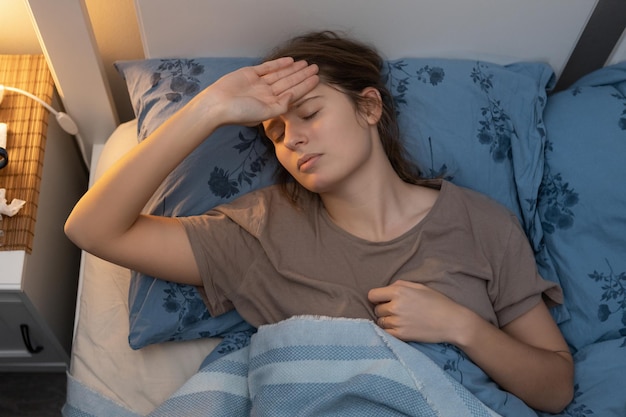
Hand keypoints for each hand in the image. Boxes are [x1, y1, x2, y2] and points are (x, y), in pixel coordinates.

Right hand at [203, 57, 318, 126]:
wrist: (218, 104)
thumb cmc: (240, 112)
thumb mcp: (265, 114)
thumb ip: (281, 106)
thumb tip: (293, 96)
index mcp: (271, 105)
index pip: (293, 94)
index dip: (305, 86)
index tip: (317, 80)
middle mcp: (267, 94)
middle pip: (289, 82)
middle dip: (302, 75)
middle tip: (316, 67)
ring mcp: (259, 83)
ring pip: (281, 74)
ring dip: (293, 69)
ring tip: (306, 63)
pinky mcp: (250, 73)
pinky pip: (267, 67)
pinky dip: (278, 64)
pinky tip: (290, 61)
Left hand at [368, 280, 473, 343]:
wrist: (452, 322)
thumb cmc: (437, 302)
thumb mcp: (419, 286)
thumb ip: (400, 285)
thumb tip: (386, 289)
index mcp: (398, 291)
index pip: (372, 295)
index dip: (377, 298)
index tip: (383, 301)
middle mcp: (395, 306)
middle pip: (376, 309)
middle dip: (383, 309)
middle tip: (396, 311)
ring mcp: (397, 321)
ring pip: (380, 322)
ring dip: (386, 321)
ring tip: (400, 320)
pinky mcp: (401, 335)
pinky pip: (385, 333)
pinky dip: (390, 331)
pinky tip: (399, 328)